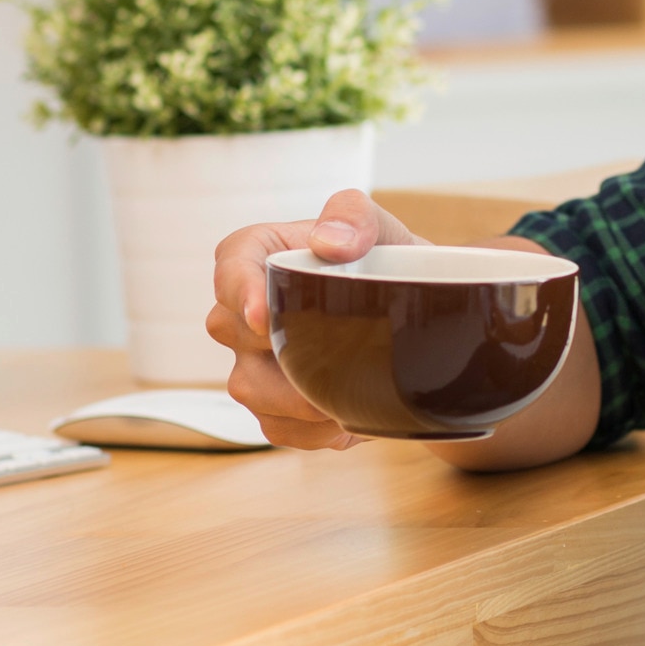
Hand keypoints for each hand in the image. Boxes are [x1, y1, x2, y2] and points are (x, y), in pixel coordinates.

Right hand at [206, 188, 416, 449]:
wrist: (414, 325)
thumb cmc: (388, 268)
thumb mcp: (383, 231)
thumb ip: (356, 217)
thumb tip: (327, 241)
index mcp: (261, 255)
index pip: (230, 265)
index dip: (239, 291)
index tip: (263, 317)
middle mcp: (244, 312)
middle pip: (230, 330)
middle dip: (280, 345)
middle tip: (338, 350)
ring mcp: (252, 363)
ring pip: (249, 387)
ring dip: (300, 395)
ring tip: (351, 385)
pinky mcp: (272, 409)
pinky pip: (278, 427)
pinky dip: (315, 428)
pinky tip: (348, 412)